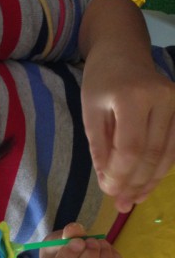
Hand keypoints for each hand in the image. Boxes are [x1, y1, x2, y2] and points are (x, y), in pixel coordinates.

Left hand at [82, 65, 174, 212]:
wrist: (123, 52)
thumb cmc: (101, 81)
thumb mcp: (90, 112)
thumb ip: (99, 147)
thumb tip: (108, 182)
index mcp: (133, 97)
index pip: (131, 147)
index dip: (121, 174)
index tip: (108, 192)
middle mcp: (163, 99)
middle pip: (152, 154)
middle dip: (135, 183)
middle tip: (121, 204)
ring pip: (168, 154)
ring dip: (151, 181)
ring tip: (133, 200)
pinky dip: (161, 169)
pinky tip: (147, 184)